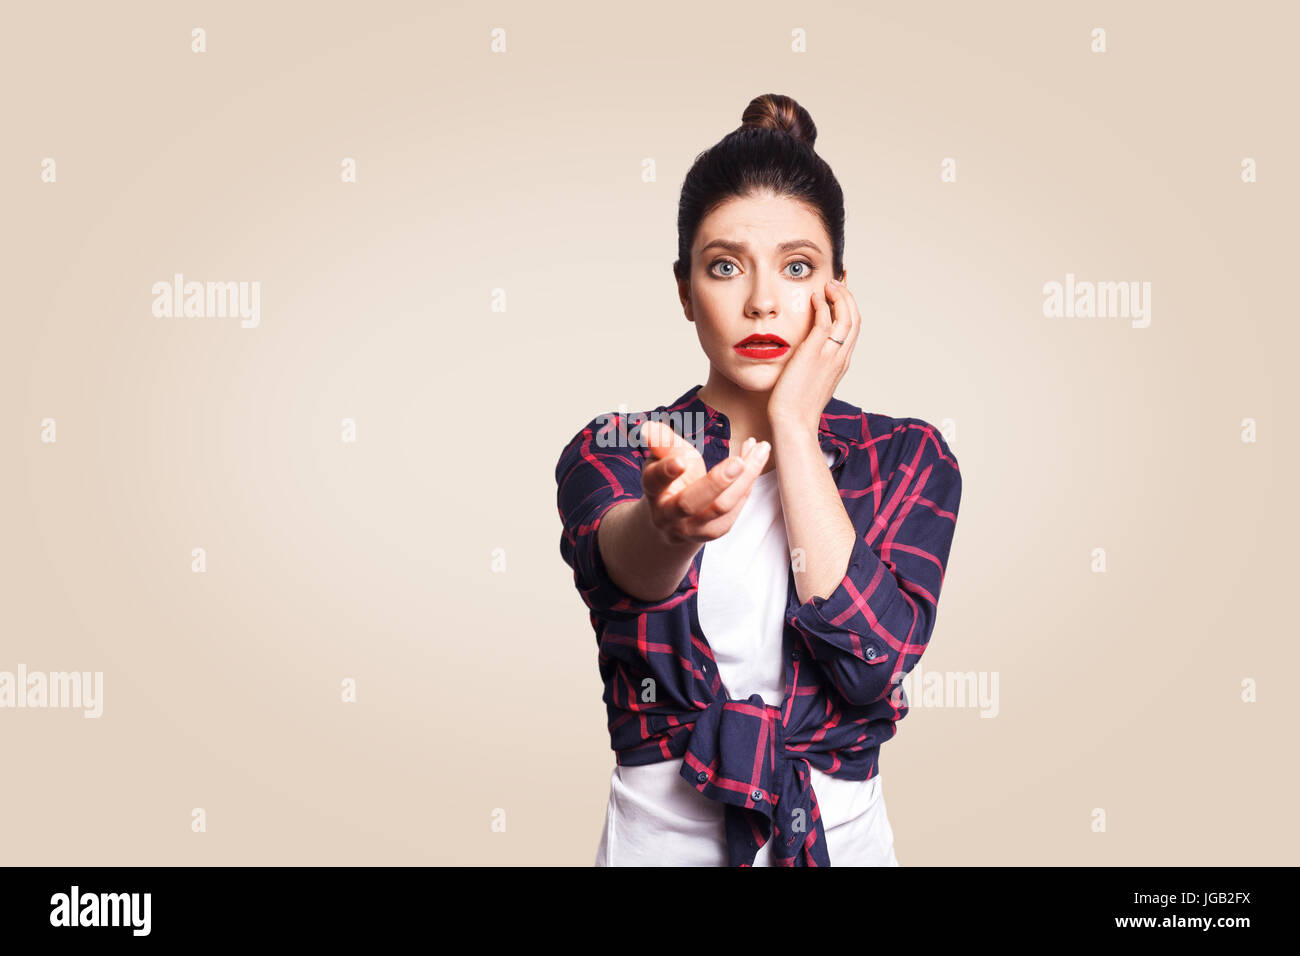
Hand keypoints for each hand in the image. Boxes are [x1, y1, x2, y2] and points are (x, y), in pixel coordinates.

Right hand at [637, 419, 771, 546]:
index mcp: (653, 491)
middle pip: (689, 503)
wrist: (672, 522)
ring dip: (745, 478)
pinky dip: (749, 482)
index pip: (655, 482)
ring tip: (760, 448)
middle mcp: (668, 515)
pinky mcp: (714, 531)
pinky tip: (756, 458)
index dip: (666, 471)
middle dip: (715, 483)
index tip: (681, 461)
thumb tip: (648, 427)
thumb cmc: (670, 482)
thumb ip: (661, 442)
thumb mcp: (662, 459)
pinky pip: (736, 508)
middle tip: (738, 463)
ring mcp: (692, 528)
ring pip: (721, 507)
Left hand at [766, 277, 860, 433]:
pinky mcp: (815, 352)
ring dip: (839, 296)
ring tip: (828, 284)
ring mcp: (830, 354)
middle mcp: (841, 357)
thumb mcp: (811, 382)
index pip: (852, 329)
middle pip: (855, 318)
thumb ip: (813, 366)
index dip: (850, 308)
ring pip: (846, 316)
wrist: (793, 422)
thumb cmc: (796, 407)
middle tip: (836, 282)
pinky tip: (815, 296)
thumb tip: (804, 357)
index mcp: (841, 363)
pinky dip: (823, 304)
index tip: (841, 294)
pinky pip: (825, 321)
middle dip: (848, 297)